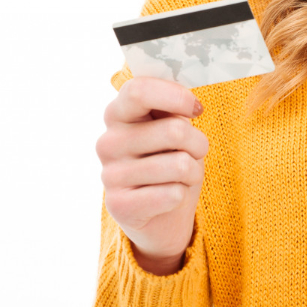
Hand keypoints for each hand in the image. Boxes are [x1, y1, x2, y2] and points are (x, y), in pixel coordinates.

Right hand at [96, 76, 209, 274]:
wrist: (160, 216)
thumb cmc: (170, 160)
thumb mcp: (172, 127)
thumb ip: (172, 108)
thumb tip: (189, 101)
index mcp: (118, 114)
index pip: (139, 90)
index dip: (176, 97)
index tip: (196, 109)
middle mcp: (108, 142)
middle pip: (174, 130)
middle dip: (198, 143)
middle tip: (194, 153)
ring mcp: (110, 175)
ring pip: (180, 164)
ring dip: (193, 172)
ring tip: (182, 177)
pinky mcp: (118, 205)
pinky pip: (172, 194)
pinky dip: (182, 195)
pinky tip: (168, 198)